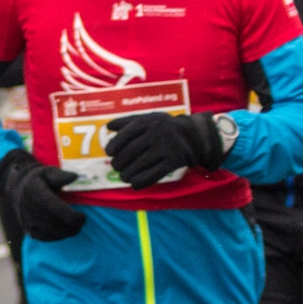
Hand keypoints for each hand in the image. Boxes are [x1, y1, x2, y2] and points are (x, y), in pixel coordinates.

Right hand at [0, 148, 85, 241]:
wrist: (19, 189)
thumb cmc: (40, 180)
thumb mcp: (49, 172)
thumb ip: (61, 175)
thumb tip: (75, 177)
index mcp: (34, 190)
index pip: (55, 208)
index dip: (71, 216)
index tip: (83, 217)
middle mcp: (27, 206)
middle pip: (54, 222)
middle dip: (72, 226)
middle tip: (82, 223)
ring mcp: (26, 219)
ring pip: (50, 232)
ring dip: (66, 232)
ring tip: (76, 228)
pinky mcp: (27, 229)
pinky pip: (45, 237)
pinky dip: (58, 237)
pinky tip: (65, 231)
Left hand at [104, 112, 224, 189]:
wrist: (195, 135)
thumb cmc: (164, 127)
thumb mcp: (149, 119)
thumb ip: (128, 122)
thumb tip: (107, 127)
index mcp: (148, 122)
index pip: (125, 135)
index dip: (114, 145)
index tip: (109, 153)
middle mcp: (157, 133)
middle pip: (130, 152)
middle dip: (119, 162)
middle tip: (116, 166)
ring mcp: (166, 147)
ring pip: (139, 165)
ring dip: (127, 174)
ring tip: (123, 176)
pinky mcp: (174, 161)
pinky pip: (154, 174)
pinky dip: (141, 182)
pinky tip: (134, 184)